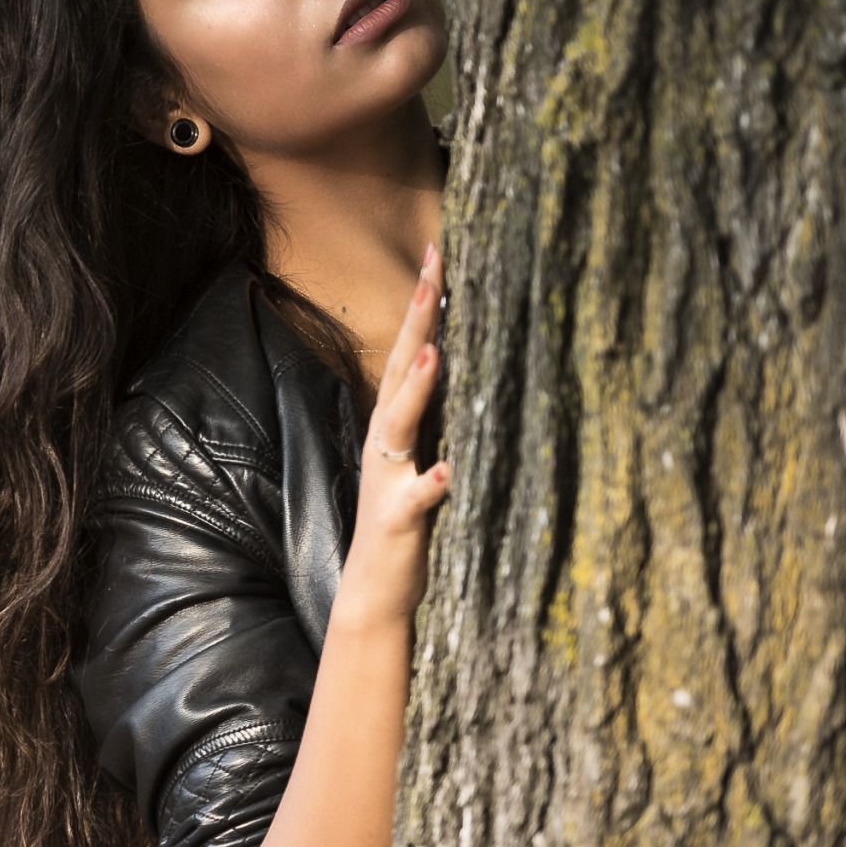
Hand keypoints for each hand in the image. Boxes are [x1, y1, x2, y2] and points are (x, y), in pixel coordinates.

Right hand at [338, 243, 451, 626]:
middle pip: (402, 371)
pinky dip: (431, 482)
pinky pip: (417, 498)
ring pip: (400, 425)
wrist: (375, 591)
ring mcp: (390, 480)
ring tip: (435, 350)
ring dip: (417, 388)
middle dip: (417, 322)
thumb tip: (469, 368)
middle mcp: (387, 445)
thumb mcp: (426, 461)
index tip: (438, 255)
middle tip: (433, 273)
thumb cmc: (408, 526)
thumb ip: (438, 420)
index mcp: (396, 428)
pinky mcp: (400, 519)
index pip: (412, 353)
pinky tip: (447, 468)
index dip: (423, 307)